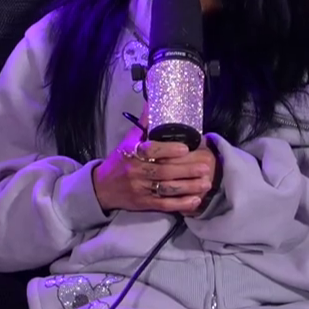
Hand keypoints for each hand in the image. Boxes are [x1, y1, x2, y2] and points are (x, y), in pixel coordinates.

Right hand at [92, 135, 217, 214]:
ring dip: (188, 186)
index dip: (168, 149)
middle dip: (186, 170)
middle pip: (164, 171)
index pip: (150, 150)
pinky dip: (181, 204)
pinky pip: (165, 204)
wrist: (102, 188)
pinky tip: (195, 200)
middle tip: (205, 167)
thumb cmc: (119, 162)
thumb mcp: (127, 142)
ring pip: (167, 188)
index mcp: (132, 153)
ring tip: (206, 183)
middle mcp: (136, 171)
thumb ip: (143, 125)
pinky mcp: (144, 203)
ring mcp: (140, 189)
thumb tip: (152, 104)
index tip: (185, 148)